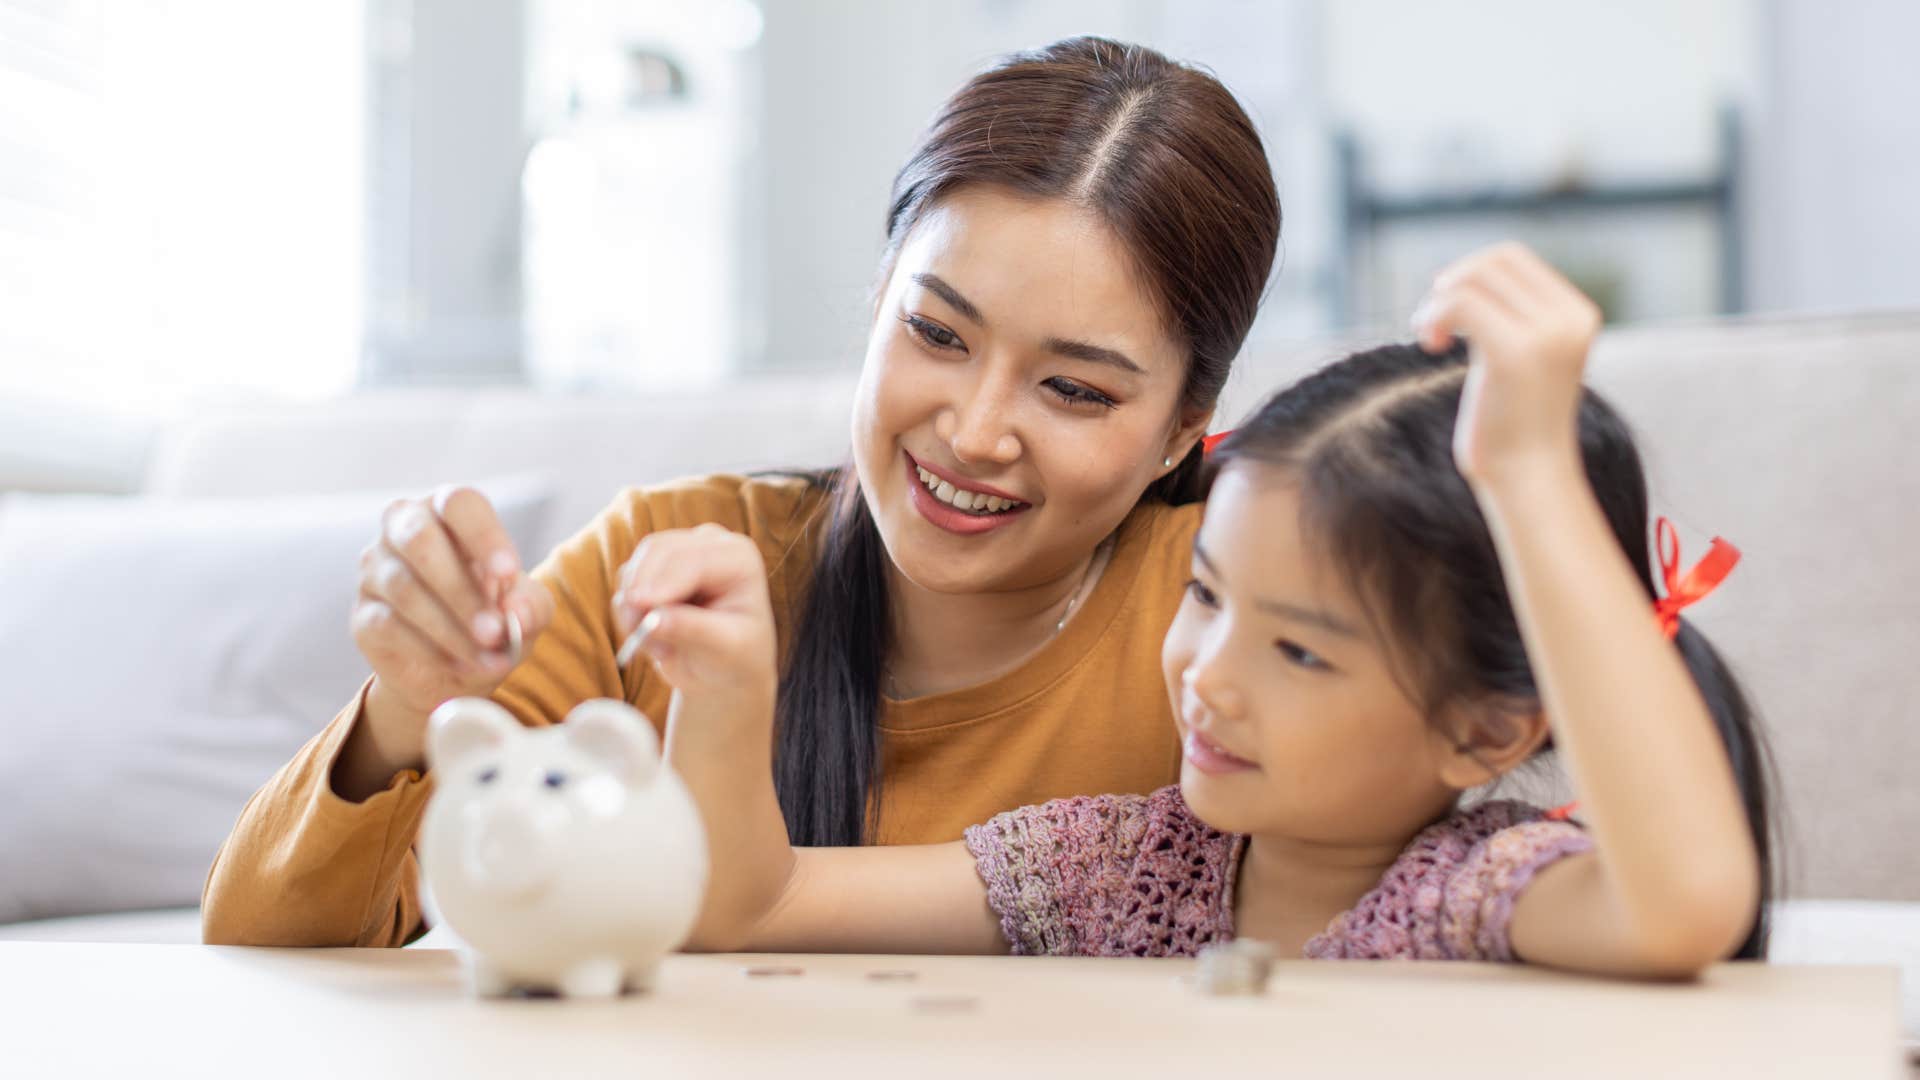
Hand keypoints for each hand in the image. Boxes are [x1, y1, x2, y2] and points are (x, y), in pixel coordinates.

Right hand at [352, 485, 554, 719]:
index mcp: (447, 511)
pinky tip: (459, 665)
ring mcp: (376, 570)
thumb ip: (530, 605)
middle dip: (461, 589)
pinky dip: (429, 649)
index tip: (508, 574)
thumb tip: (517, 610)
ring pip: (405, 589)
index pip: (458, 503)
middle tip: (495, 630)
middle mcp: (403, 529)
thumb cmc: (494, 619)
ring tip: (487, 655)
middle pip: (420, 540)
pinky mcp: (363, 615)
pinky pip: (388, 625)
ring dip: (451, 628)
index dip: (484, 535)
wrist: (456, 673)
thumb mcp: (527, 611)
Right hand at [612, 525, 778, 738]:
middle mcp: (708, 544)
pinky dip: (628, 613)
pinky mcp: (654, 567)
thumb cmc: (735, 655)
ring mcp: (679, 550)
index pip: (693, 559)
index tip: (638, 605)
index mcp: (738, 557)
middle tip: (641, 639)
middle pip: (658, 551)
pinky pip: (625, 582)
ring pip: (636, 566)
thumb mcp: (725, 647)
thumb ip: (692, 630)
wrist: (723, 666)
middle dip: (643, 594)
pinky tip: (653, 641)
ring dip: (633, 609)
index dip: (663, 580)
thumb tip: (652, 621)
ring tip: (659, 650)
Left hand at [1411, 242, 1602, 485]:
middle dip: (1452, 283)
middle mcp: (1570, 318)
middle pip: (1493, 259)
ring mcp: (1547, 334)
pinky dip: (1434, 316)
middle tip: (1433, 325)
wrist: (1528, 477)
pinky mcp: (1515, 352)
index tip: (1449, 311)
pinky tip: (1431, 346)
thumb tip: (1459, 275)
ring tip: (1430, 337)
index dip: (1469, 273)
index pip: (1513, 257)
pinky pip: (1460, 302)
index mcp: (1578, 314)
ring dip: (1438, 302)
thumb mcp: (1520, 356)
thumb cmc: (1513, 423)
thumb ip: (1508, 316)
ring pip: (1474, 278)